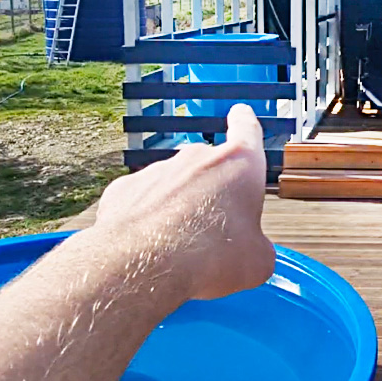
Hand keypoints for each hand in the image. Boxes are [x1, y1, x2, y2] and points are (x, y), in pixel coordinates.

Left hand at [92, 104, 274, 301]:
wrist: (147, 265)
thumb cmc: (210, 257)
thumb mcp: (257, 261)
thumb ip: (257, 246)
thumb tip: (251, 252)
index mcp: (238, 165)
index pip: (247, 130)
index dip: (245, 124)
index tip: (241, 116)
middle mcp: (197, 158)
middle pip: (209, 167)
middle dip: (212, 193)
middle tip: (214, 231)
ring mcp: (158, 171)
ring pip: (174, 186)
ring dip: (179, 209)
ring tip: (180, 249)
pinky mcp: (124, 189)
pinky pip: (141, 202)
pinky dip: (146, 221)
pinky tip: (149, 247)